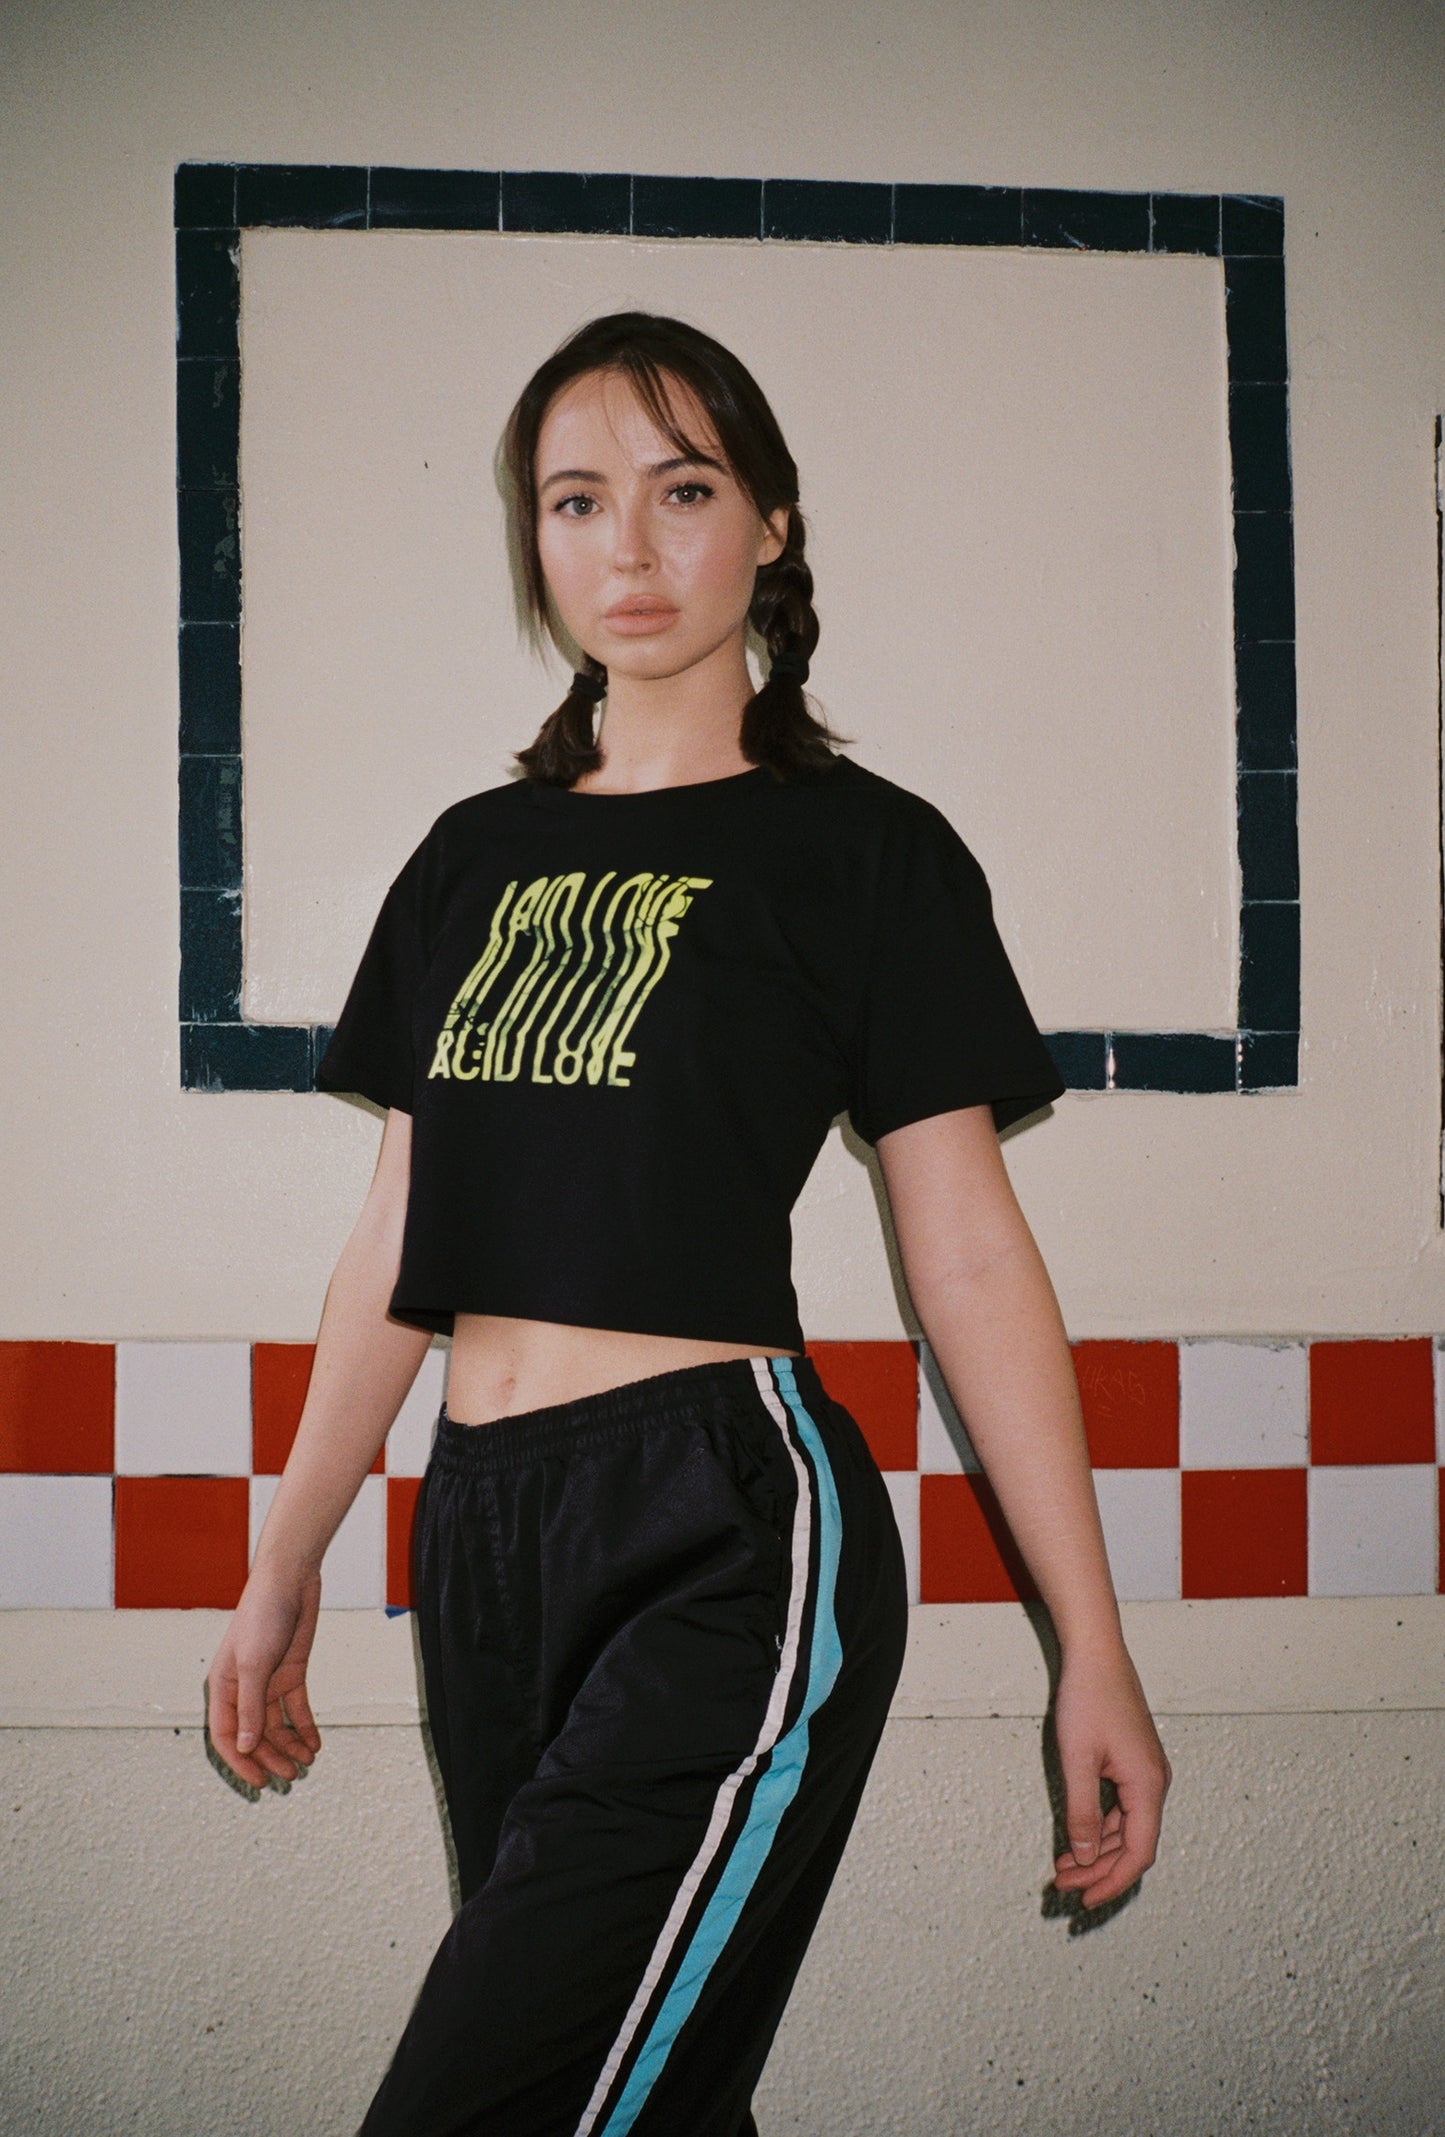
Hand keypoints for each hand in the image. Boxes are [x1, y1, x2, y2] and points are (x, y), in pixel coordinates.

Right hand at [205, 1568, 322, 1791]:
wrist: (290, 1581)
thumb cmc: (263, 1616)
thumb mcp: (254, 1665)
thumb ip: (250, 1708)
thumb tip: (245, 1747)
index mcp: (223, 1687)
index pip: (226, 1736)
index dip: (241, 1761)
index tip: (259, 1783)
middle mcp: (244, 1688)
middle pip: (254, 1735)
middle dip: (271, 1758)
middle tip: (291, 1778)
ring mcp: (269, 1682)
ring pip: (277, 1725)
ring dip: (290, 1746)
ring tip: (307, 1763)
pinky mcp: (291, 1673)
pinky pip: (296, 1708)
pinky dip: (305, 1727)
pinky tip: (315, 1743)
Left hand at [1049, 1641, 1170, 1909]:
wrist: (1097, 1653)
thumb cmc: (1088, 1699)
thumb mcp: (1077, 1760)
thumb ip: (1081, 1813)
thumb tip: (1084, 1858)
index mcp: (1148, 1787)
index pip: (1138, 1854)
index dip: (1112, 1883)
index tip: (1085, 1901)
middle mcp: (1154, 1784)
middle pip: (1133, 1845)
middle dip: (1099, 1871)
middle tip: (1063, 1885)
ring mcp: (1146, 1773)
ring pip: (1127, 1829)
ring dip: (1097, 1851)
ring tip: (1062, 1865)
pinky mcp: (1134, 1763)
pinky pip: (1123, 1809)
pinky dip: (1100, 1827)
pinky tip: (1076, 1836)